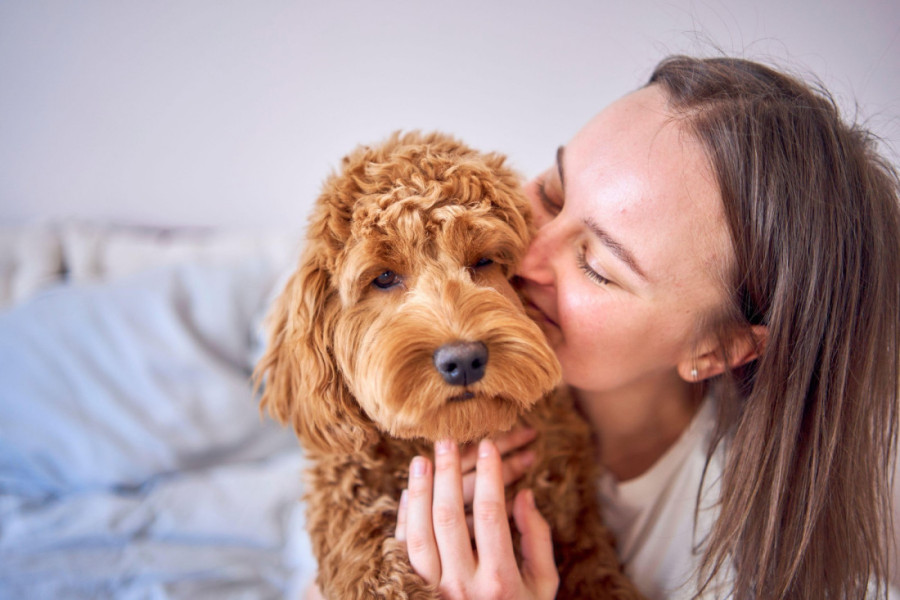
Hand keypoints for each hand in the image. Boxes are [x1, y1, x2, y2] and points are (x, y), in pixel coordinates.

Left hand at [395, 439, 558, 599]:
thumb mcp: (543, 585)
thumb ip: (537, 539)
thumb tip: (523, 495)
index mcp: (499, 580)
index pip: (490, 514)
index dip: (489, 475)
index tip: (488, 445)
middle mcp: (462, 586)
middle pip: (449, 517)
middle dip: (448, 473)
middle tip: (447, 440)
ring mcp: (433, 592)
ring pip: (419, 533)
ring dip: (420, 492)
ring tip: (423, 458)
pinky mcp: (414, 593)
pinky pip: (404, 552)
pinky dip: (404, 519)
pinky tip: (408, 492)